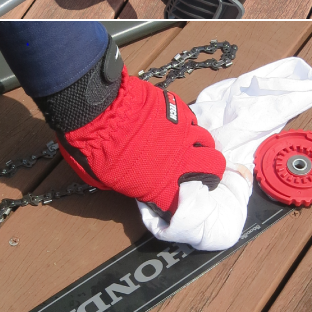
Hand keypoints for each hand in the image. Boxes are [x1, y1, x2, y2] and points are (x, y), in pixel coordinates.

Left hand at [57, 67, 225, 216]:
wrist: (101, 113)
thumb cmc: (97, 151)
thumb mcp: (109, 182)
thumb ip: (133, 185)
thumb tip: (136, 183)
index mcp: (163, 185)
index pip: (187, 202)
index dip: (187, 201)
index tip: (182, 197)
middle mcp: (181, 160)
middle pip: (214, 168)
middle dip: (211, 170)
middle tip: (201, 170)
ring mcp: (183, 131)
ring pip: (207, 140)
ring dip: (201, 145)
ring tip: (191, 144)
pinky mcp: (178, 109)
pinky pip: (192, 119)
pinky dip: (188, 123)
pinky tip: (176, 124)